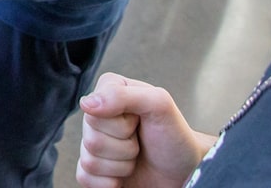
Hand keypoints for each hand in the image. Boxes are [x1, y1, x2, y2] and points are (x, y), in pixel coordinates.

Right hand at [75, 73, 213, 187]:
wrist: (184, 170)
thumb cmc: (175, 137)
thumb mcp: (160, 105)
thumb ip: (123, 95)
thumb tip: (87, 103)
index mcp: (109, 91)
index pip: (93, 112)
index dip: (122, 124)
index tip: (140, 121)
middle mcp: (97, 115)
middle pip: (91, 139)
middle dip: (125, 147)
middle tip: (141, 141)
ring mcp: (94, 143)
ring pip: (90, 161)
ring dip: (122, 166)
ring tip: (137, 156)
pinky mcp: (93, 170)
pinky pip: (86, 178)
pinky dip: (110, 183)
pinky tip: (124, 174)